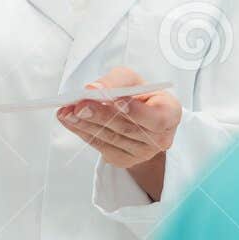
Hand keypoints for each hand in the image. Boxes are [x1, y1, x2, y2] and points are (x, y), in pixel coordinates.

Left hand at [56, 66, 181, 170]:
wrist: (140, 117)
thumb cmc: (140, 95)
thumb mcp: (132, 79)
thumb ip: (115, 81)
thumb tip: (93, 88)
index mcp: (170, 114)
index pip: (156, 117)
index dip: (136, 111)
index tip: (116, 100)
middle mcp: (160, 138)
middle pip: (128, 128)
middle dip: (101, 115)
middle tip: (80, 105)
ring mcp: (142, 153)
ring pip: (112, 139)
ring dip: (86, 125)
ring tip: (68, 112)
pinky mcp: (124, 160)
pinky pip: (101, 147)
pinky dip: (83, 132)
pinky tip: (70, 121)